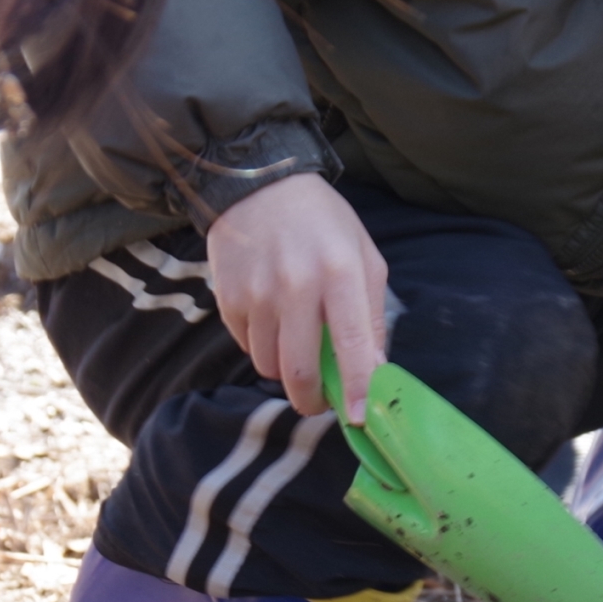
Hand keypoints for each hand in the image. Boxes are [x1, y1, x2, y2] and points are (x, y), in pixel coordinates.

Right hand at [207, 174, 388, 421]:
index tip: (360, 418)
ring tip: (295, 347)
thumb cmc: (322, 222)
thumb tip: (375, 367)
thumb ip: (373, 313)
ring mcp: (257, 293)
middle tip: (318, 401)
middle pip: (298, 371)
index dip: (357, 387)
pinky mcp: (228, 297)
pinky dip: (261, 346)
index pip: (351, 343)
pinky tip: (271, 321)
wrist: (258, 183)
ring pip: (268, 365)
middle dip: (311, 399)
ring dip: (284, 370)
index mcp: (340, 272)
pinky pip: (245, 346)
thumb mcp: (364, 256)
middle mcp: (296, 285)